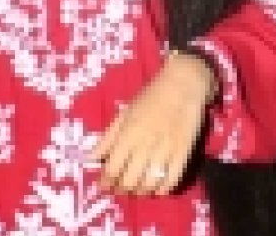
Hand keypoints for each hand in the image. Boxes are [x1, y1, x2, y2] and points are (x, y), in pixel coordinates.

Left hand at [92, 52, 214, 196]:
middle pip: (129, 181)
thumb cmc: (151, 96)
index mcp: (128, 133)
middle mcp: (146, 143)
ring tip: (138, 189)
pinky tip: (158, 188)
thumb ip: (108, 138)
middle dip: (122, 189)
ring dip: (141, 191)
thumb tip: (91, 159)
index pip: (112, 169)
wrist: (184, 83)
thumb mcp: (124, 113)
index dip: (105, 182)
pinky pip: (172, 179)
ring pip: (149, 184)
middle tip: (121, 188)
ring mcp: (166, 149)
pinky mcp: (184, 151)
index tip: (104, 185)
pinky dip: (163, 189)